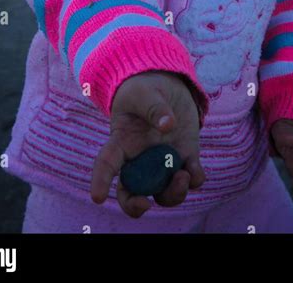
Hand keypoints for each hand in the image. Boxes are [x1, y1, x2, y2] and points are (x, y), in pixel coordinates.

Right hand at [90, 70, 205, 218]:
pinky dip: (194, 179)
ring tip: (183, 176)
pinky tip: (194, 170)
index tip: (97, 197)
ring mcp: (163, 162)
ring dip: (172, 193)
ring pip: (163, 193)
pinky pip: (190, 178)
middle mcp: (140, 159)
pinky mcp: (185, 157)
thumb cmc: (144, 90)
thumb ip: (153, 107)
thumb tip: (167, 126)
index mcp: (121, 142)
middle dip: (135, 206)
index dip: (100, 181)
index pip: (106, 164)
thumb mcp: (143, 92)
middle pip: (131, 192)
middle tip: (145, 205)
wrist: (166, 86)